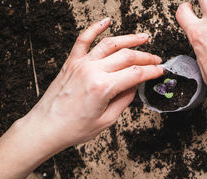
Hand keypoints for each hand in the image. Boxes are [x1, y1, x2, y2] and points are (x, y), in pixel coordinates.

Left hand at [21, 17, 162, 151]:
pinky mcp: (71, 63)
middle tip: (156, 59)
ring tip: (143, 38)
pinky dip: (95, 28)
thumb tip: (134, 87)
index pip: (135, 73)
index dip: (152, 71)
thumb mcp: (106, 120)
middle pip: (126, 56)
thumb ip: (123, 100)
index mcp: (103, 87)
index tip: (160, 71)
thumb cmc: (72, 128)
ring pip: (110, 44)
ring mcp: (80, 64)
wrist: (46, 127)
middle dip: (145, 57)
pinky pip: (83, 40)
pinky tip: (106, 21)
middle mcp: (92, 71)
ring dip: (129, 39)